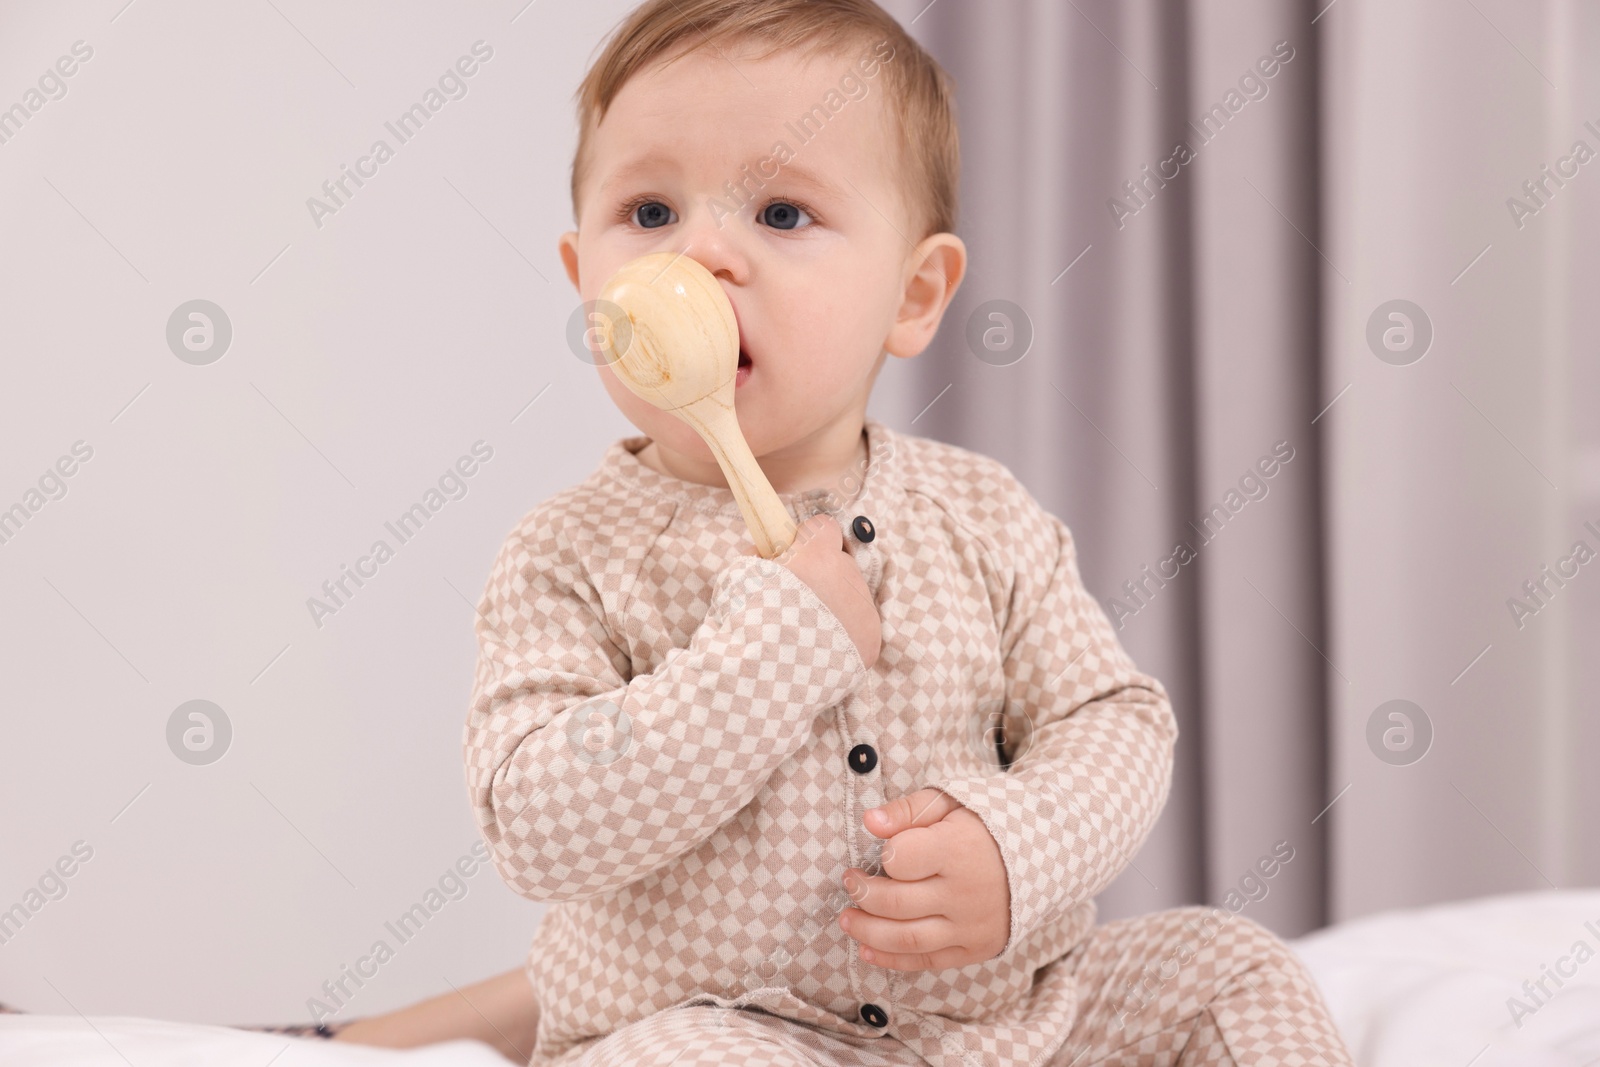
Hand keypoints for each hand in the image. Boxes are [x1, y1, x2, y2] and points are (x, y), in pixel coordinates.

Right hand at [759, 513, 881, 669]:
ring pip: (853, 596)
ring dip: (834, 607)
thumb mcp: (741, 577)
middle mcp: (848, 574)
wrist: (767, 673)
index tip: (793, 555)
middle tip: (796, 601)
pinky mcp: (872, 639)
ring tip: (806, 633)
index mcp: (817, 553)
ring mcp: (864, 608)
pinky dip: (844, 636)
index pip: (824, 527)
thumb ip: (760, 560)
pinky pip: (861, 628)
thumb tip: (767, 554)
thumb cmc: (748, 620)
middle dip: (822, 576)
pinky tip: (821, 651)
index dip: (807, 539)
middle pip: (840, 563)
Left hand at [838, 787, 1010, 971]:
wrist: (1045, 858)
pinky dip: (891, 960)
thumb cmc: (987, 825)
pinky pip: (926, 961)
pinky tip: (866, 949)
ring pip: (907, 939)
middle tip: (849, 881)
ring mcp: (971, 927)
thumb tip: (869, 821)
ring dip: (867, 931)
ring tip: (847, 918)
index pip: (902, 859)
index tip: (880, 851)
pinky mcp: (975, 949)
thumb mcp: (951, 802)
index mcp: (959, 850)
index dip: (884, 855)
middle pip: (896, 903)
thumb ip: (908, 810)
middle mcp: (965, 894)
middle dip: (862, 894)